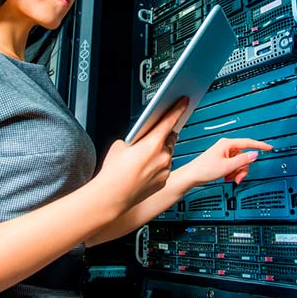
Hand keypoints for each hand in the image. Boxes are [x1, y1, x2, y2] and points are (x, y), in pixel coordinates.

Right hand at [94, 97, 188, 213]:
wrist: (112, 196)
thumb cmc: (114, 172)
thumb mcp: (120, 145)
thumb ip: (134, 138)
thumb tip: (139, 140)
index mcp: (153, 142)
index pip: (169, 120)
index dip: (178, 108)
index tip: (184, 101)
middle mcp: (163, 156)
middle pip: (170, 137)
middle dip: (165, 134)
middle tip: (155, 134)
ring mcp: (165, 170)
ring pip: (168, 154)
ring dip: (161, 151)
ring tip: (145, 156)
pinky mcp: (164, 181)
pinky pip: (165, 168)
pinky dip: (158, 165)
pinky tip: (145, 169)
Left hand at [186, 137, 272, 185]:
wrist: (192, 176)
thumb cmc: (204, 169)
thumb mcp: (227, 166)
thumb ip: (242, 160)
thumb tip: (254, 155)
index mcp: (227, 144)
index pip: (248, 142)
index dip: (260, 146)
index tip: (269, 148)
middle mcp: (226, 147)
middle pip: (244, 156)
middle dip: (243, 168)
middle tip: (238, 177)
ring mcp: (224, 153)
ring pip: (239, 162)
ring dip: (237, 172)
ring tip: (230, 178)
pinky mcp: (221, 159)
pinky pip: (233, 165)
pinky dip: (233, 172)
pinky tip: (226, 177)